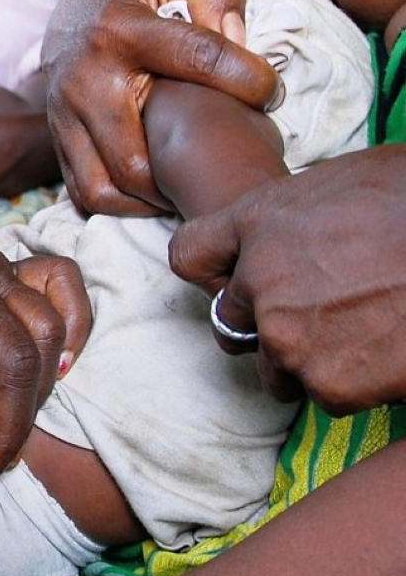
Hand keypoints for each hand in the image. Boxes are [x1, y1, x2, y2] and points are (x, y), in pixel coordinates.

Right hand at [42, 0, 280, 215]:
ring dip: (150, 202)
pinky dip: (124, 206)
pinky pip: (85, 194)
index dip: (246, 80)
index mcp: (123, 30)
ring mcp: (65, 117)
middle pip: (137, 159)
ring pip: (106, 188)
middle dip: (184, 175)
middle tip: (218, 164)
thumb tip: (238, 41)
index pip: (197, 58)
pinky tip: (154, 192)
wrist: (69, 18)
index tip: (271, 93)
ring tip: (182, 187)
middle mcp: (86, 80)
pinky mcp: (58, 142)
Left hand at [168, 146, 405, 413]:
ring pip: (275, 368)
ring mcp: (288, 335)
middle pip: (230, 322)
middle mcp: (258, 281)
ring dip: (309, 360)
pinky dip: (356, 384)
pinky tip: (390, 353)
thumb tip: (300, 233)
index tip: (238, 278)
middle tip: (325, 315)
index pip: (190, 254)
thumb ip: (299, 215)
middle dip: (268, 324)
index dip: (215, 270)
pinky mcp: (327, 382)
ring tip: (365, 332)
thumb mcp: (347, 180)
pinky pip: (326, 395)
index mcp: (259, 221)